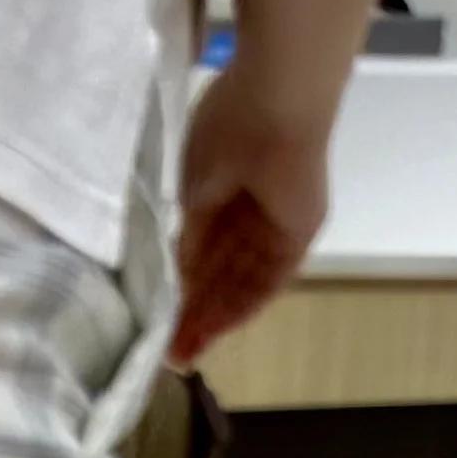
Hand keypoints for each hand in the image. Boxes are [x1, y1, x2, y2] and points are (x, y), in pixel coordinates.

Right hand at [170, 65, 331, 366]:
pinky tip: (216, 333)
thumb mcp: (191, 186)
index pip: (203, 246)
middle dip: (195, 311)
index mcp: (225, 185)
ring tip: (185, 352)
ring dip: (215, 318)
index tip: (158, 317)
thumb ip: (187, 231)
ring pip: (241, 281)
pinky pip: (267, 281)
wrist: (274, 105)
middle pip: (222, 271)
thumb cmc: (226, 128)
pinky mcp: (298, 234)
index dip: (180, 284)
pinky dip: (242, 307)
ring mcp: (277, 222)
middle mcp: (252, 207)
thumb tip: (175, 271)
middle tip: (168, 349)